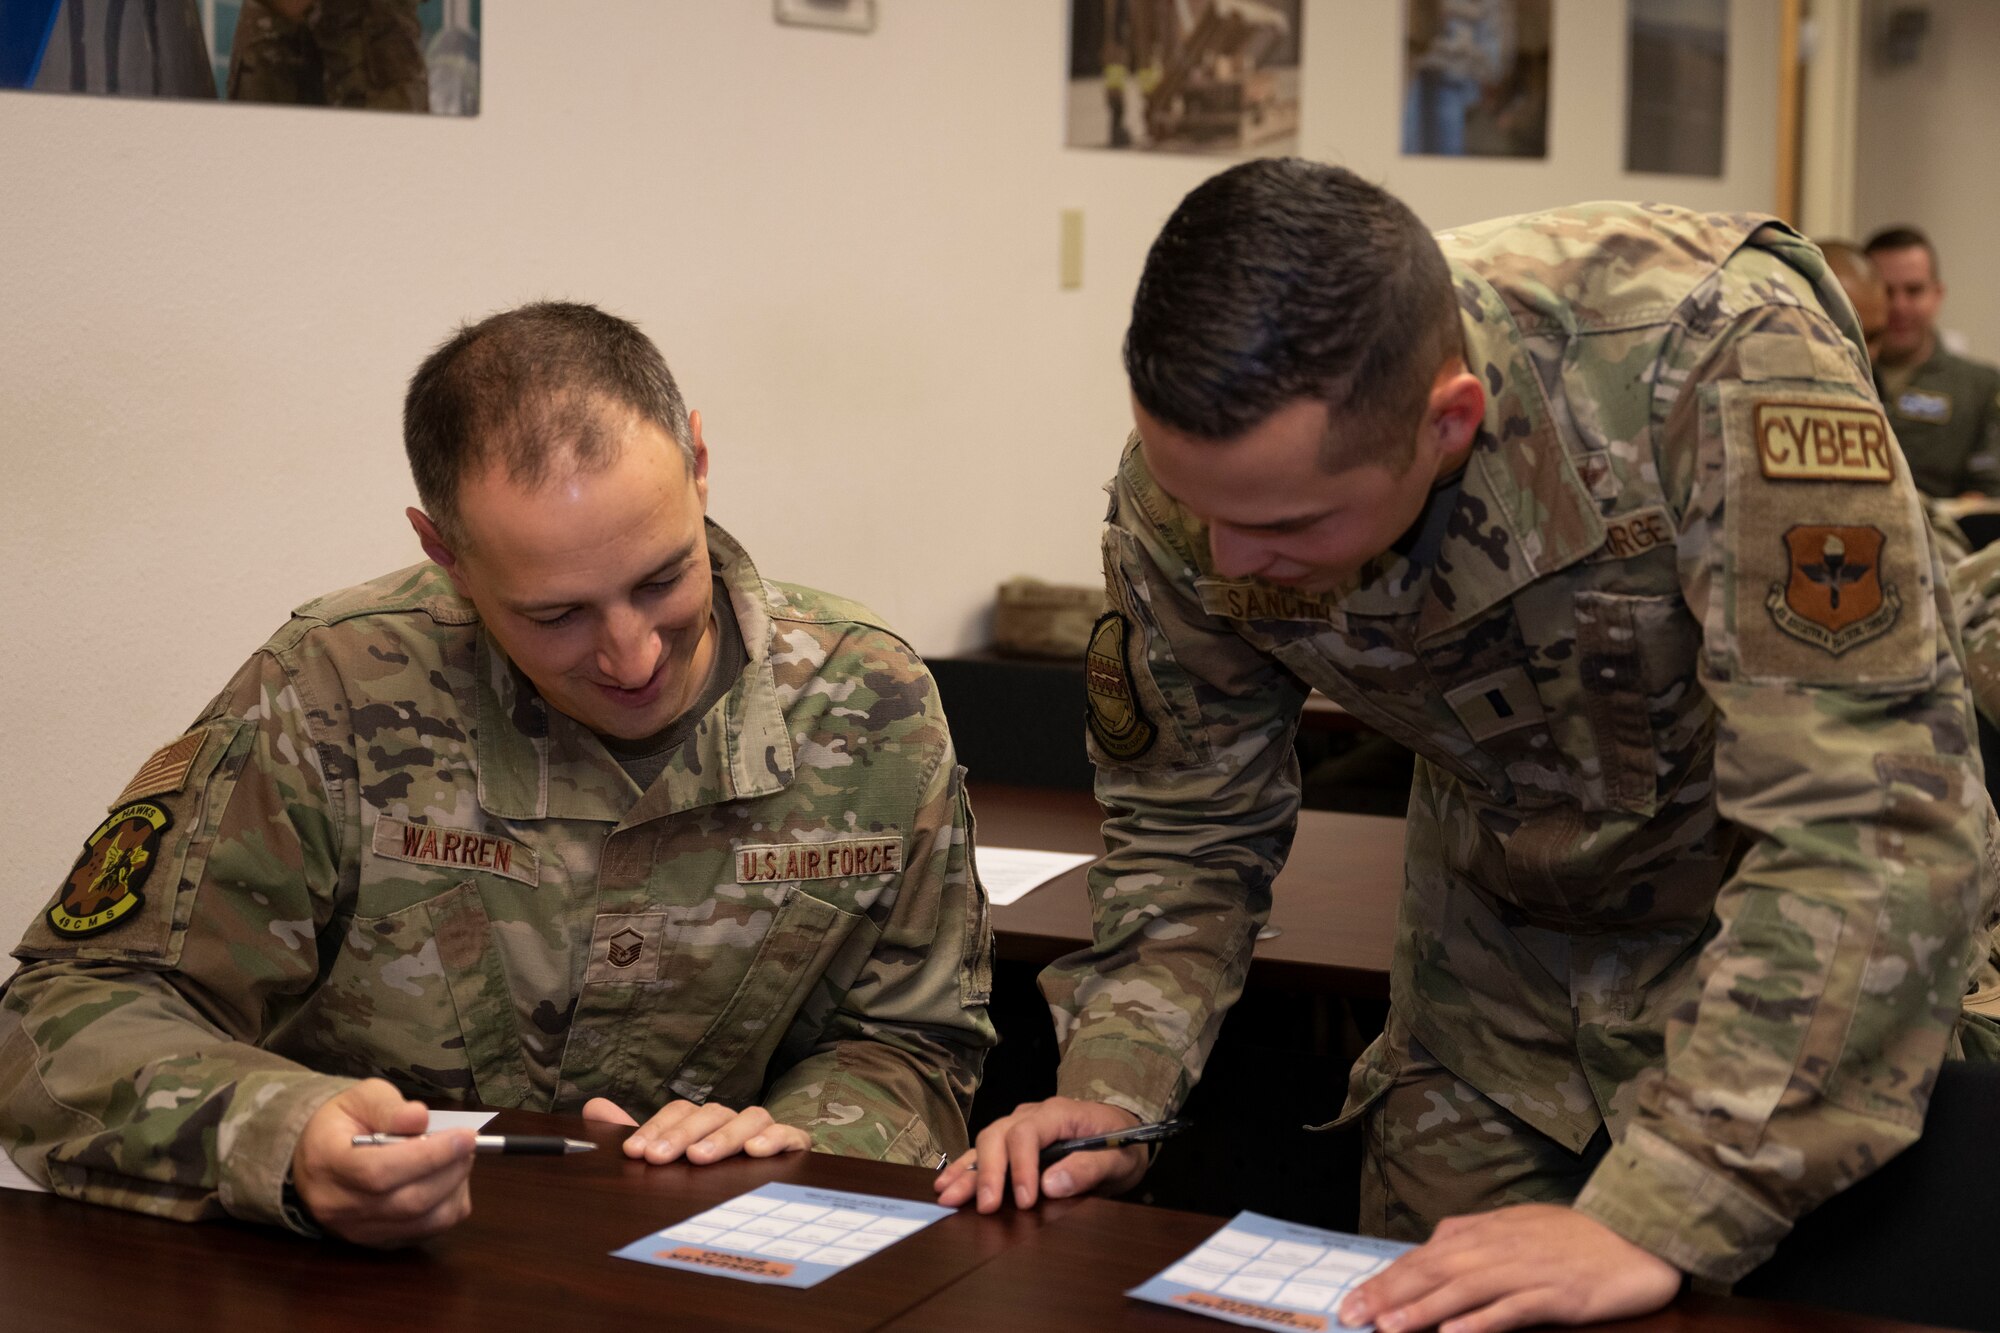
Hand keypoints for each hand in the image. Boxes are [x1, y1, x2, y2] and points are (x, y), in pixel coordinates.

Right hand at [290, 1079, 474, 1246]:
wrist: (317, 1158)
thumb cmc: (344, 1122)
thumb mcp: (361, 1098)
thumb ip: (389, 1108)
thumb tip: (420, 1118)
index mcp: (327, 1164)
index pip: (379, 1172)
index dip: (429, 1156)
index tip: (466, 1136)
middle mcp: (338, 1206)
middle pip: (406, 1202)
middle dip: (450, 1170)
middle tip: (470, 1143)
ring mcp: (357, 1231)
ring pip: (423, 1222)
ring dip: (455, 1188)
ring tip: (460, 1158)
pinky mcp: (379, 1242)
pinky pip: (427, 1232)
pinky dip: (450, 1205)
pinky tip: (448, 1179)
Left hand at [582, 1097, 808, 1164]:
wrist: (768, 1212)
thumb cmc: (713, 1181)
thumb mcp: (672, 1161)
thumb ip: (636, 1136)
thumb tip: (594, 1106)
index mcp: (704, 1124)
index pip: (680, 1112)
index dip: (657, 1128)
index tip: (635, 1153)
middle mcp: (734, 1122)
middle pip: (711, 1113)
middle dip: (682, 1135)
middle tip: (659, 1158)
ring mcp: (766, 1133)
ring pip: (750, 1118)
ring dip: (723, 1136)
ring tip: (701, 1158)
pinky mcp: (794, 1147)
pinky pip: (790, 1135)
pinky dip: (775, 1138)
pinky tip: (756, 1152)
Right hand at [933, 1097, 1142, 1212]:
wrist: (1125, 1131)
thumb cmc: (1122, 1143)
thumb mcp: (1119, 1159)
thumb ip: (1089, 1168)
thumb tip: (1050, 1185)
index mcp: (1060, 1113)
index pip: (1028, 1133)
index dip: (1022, 1166)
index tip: (1026, 1201)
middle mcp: (1032, 1114)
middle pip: (999, 1134)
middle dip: (989, 1172)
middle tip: (986, 1206)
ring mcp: (1019, 1125)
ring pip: (985, 1141)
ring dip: (967, 1170)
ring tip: (948, 1195)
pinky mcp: (1012, 1141)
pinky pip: (984, 1150)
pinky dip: (965, 1167)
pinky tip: (947, 1183)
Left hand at [1336, 1204, 1680, 1332]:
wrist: (1637, 1235)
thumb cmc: (1573, 1236)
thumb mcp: (1515, 1226)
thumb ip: (1474, 1236)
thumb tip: (1434, 1244)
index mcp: (1484, 1233)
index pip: (1423, 1257)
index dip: (1385, 1280)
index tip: (1351, 1301)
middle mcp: (1498, 1248)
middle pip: (1434, 1273)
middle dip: (1390, 1295)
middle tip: (1353, 1316)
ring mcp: (1527, 1271)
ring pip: (1465, 1291)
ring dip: (1425, 1310)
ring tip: (1390, 1327)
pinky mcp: (1558, 1295)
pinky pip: (1514, 1309)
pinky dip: (1484, 1321)